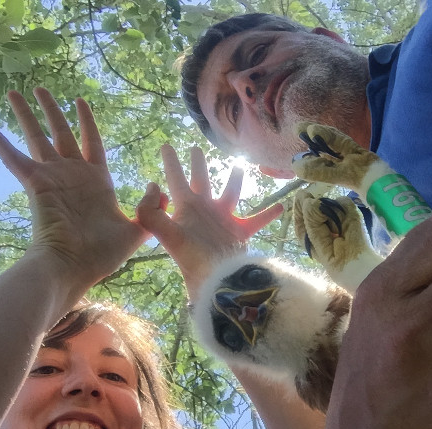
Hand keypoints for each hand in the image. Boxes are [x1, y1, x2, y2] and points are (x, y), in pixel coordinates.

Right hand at [0, 88, 147, 284]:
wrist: (75, 267)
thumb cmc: (104, 254)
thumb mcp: (137, 230)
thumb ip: (150, 207)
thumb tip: (157, 187)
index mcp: (96, 181)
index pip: (91, 141)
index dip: (86, 122)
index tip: (80, 101)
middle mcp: (72, 174)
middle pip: (61, 131)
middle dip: (51, 110)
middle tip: (41, 89)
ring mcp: (52, 177)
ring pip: (36, 136)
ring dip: (25, 113)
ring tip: (14, 91)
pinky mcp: (34, 183)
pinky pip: (11, 155)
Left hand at [136, 145, 282, 299]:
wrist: (217, 280)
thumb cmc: (192, 260)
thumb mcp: (167, 235)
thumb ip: (151, 213)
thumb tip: (152, 185)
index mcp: (186, 208)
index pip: (175, 179)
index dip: (171, 162)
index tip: (166, 146)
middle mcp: (204, 210)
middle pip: (200, 180)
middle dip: (197, 164)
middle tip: (196, 148)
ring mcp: (223, 219)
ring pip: (230, 193)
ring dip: (234, 180)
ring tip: (239, 166)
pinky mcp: (239, 231)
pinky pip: (256, 220)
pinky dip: (268, 214)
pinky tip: (280, 206)